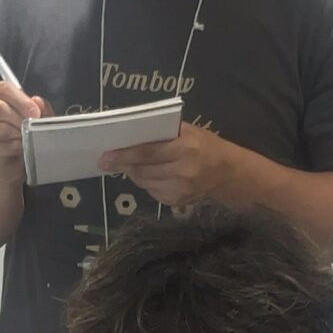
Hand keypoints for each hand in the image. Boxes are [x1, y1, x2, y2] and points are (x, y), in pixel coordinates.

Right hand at [0, 79, 48, 183]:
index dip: (21, 101)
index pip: (3, 89)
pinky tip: (20, 147)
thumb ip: (41, 107)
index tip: (35, 112)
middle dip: (20, 118)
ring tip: (27, 136)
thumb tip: (37, 101)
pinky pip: (2, 147)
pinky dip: (16, 147)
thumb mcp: (39, 115)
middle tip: (32, 125)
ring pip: (0, 129)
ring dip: (18, 134)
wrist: (16, 157)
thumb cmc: (26, 129)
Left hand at [98, 121, 252, 209]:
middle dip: (122, 165)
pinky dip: (146, 182)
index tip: (105, 156)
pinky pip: (151, 191)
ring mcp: (180, 189)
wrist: (227, 173)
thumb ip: (162, 132)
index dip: (124, 155)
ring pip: (143, 182)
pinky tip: (150, 174)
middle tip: (106, 160)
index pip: (147, 152)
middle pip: (142, 170)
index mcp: (185, 148)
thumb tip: (130, 135)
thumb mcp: (188, 131)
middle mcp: (182, 170)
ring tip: (128, 165)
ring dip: (133, 173)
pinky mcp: (176, 202)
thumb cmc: (204, 145)